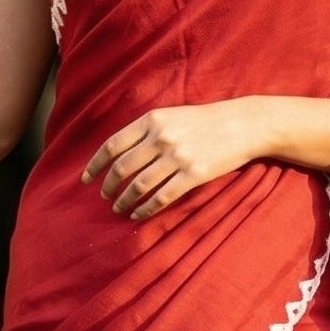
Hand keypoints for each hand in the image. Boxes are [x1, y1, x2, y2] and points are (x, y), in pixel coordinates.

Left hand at [83, 102, 258, 220]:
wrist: (243, 124)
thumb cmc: (205, 121)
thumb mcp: (172, 115)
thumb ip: (147, 130)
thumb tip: (120, 153)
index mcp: (152, 120)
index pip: (113, 145)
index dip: (95, 164)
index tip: (86, 179)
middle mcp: (161, 137)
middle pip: (123, 168)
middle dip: (109, 186)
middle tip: (105, 196)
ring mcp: (178, 157)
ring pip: (139, 185)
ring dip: (125, 200)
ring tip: (119, 208)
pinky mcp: (194, 174)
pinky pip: (162, 197)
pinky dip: (146, 209)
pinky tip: (138, 215)